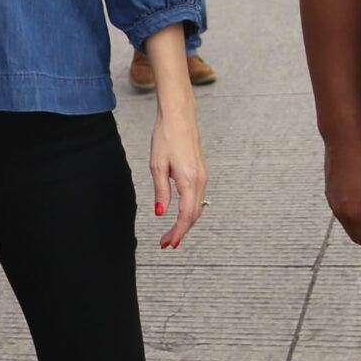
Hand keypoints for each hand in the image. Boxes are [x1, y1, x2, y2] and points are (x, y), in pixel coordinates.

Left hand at [148, 104, 208, 250]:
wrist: (179, 116)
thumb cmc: (166, 136)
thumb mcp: (157, 165)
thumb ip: (161, 191)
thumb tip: (161, 213)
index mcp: (188, 179)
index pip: (186, 215)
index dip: (178, 232)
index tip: (168, 243)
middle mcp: (200, 179)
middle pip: (194, 214)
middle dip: (181, 231)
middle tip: (167, 243)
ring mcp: (203, 175)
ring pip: (198, 207)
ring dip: (186, 222)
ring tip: (172, 233)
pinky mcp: (201, 171)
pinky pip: (198, 197)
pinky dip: (190, 210)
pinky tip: (180, 214)